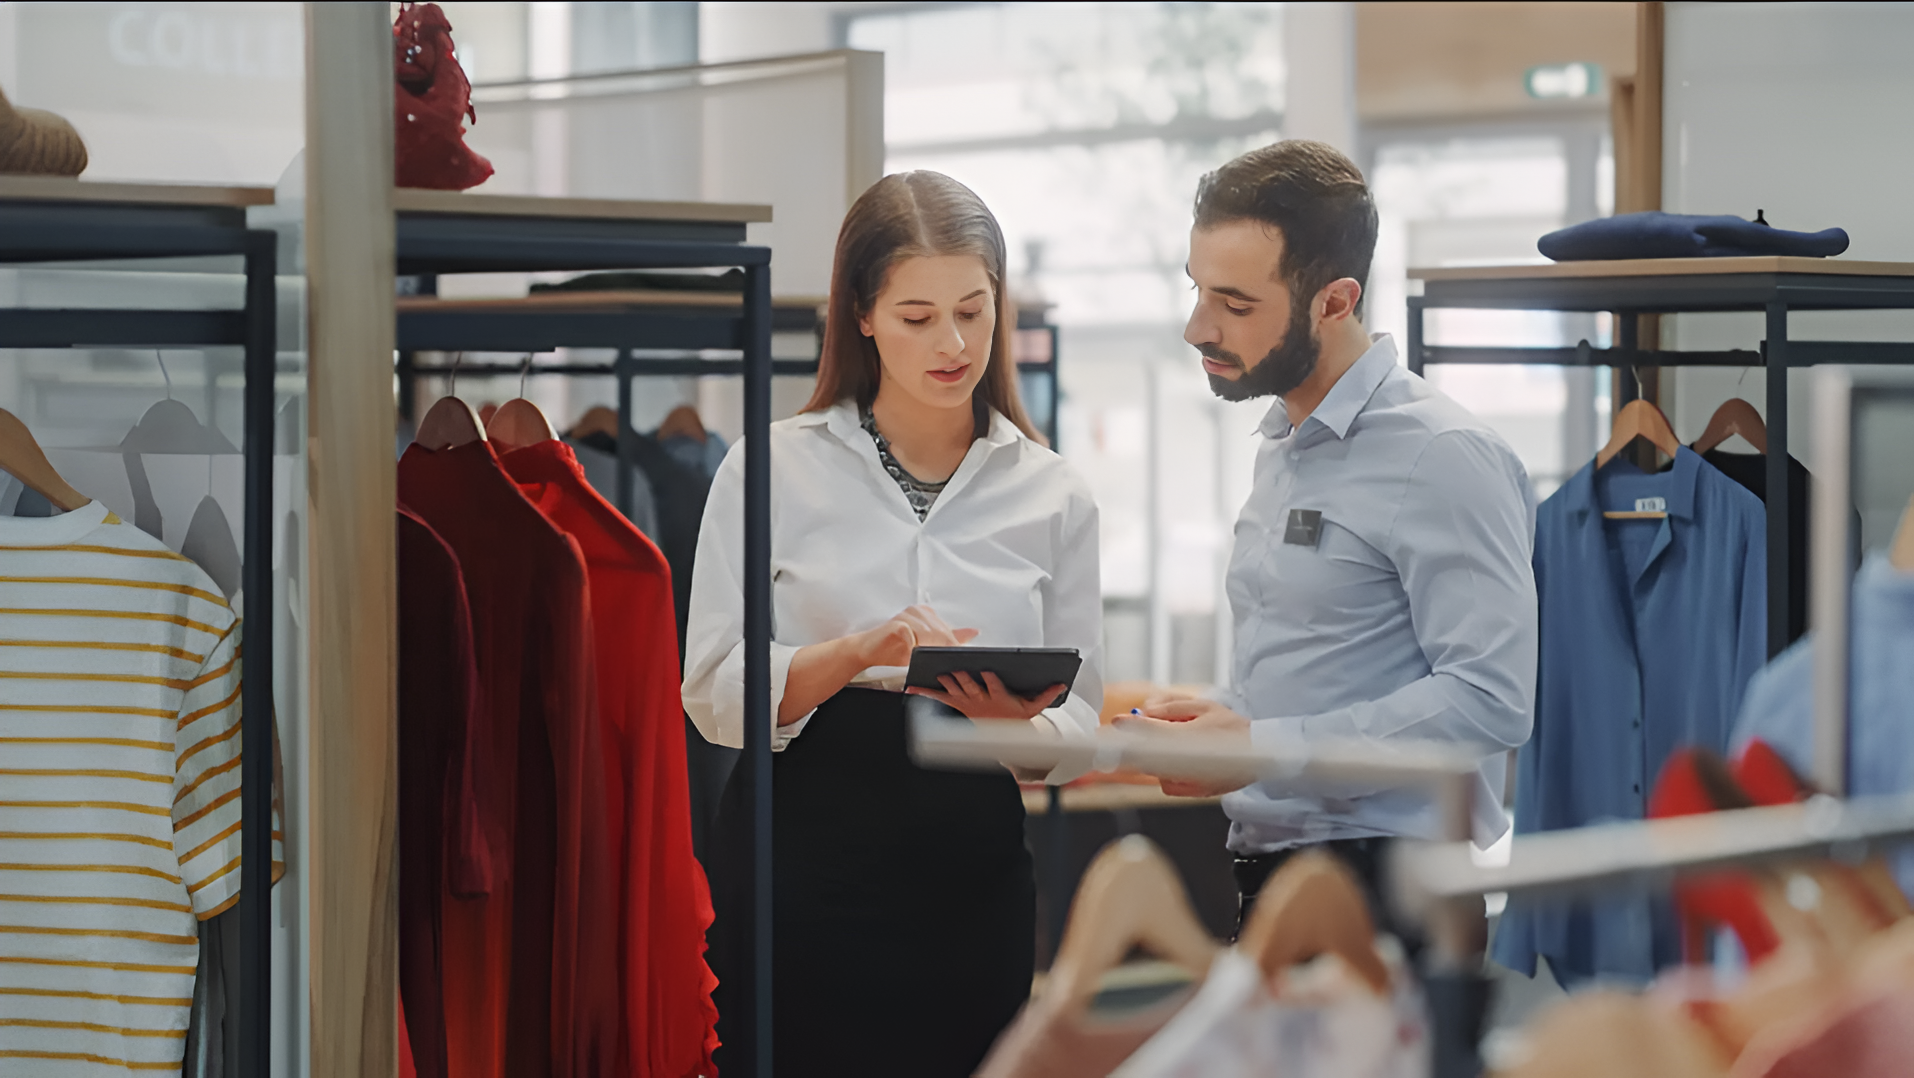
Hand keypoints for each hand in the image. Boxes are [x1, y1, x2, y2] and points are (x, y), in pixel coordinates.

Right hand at [854, 605, 977, 668]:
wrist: (866, 650)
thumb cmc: (894, 649)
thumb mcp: (926, 644)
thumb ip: (948, 637)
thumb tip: (973, 632)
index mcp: (927, 612)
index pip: (948, 631)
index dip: (950, 647)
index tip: (952, 658)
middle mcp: (918, 611)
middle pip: (941, 635)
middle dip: (940, 652)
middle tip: (938, 665)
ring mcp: (907, 615)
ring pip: (929, 638)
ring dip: (926, 653)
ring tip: (917, 660)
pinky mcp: (898, 625)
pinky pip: (913, 640)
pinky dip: (912, 651)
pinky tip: (907, 654)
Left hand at [907, 671, 1066, 721]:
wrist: (1003, 736)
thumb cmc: (1017, 716)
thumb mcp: (1034, 707)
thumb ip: (1047, 695)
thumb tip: (1063, 684)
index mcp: (999, 698)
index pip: (996, 688)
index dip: (992, 681)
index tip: (989, 672)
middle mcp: (982, 701)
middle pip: (971, 688)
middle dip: (963, 680)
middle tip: (954, 672)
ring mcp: (968, 703)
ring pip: (955, 691)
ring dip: (944, 684)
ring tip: (934, 677)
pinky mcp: (958, 704)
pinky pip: (939, 697)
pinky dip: (924, 692)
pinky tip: (910, 688)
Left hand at [1116, 698, 1257, 796]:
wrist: (1258, 754)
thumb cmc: (1231, 727)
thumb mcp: (1203, 706)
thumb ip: (1172, 707)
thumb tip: (1145, 710)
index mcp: (1188, 736)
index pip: (1149, 731)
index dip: (1129, 726)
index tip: (1116, 722)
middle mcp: (1186, 762)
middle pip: (1145, 756)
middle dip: (1135, 745)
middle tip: (1127, 734)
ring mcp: (1187, 781)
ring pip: (1154, 770)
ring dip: (1153, 758)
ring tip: (1174, 747)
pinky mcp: (1190, 792)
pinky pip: (1165, 782)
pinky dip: (1166, 772)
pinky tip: (1181, 762)